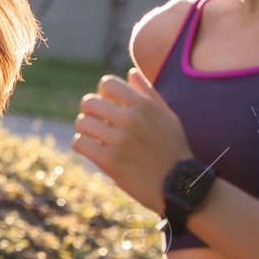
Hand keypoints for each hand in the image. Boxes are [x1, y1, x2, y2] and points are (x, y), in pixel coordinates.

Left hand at [71, 67, 192, 212]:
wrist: (179, 186)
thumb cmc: (173, 149)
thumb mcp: (168, 117)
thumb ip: (148, 93)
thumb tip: (130, 72)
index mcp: (144, 105)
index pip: (107, 84)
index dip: (104, 94)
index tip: (109, 106)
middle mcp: (130, 119)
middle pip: (88, 102)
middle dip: (91, 112)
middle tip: (99, 124)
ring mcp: (118, 140)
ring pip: (81, 123)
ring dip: (86, 130)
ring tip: (97, 138)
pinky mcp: (109, 160)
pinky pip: (79, 143)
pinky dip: (83, 145)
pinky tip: (94, 149)